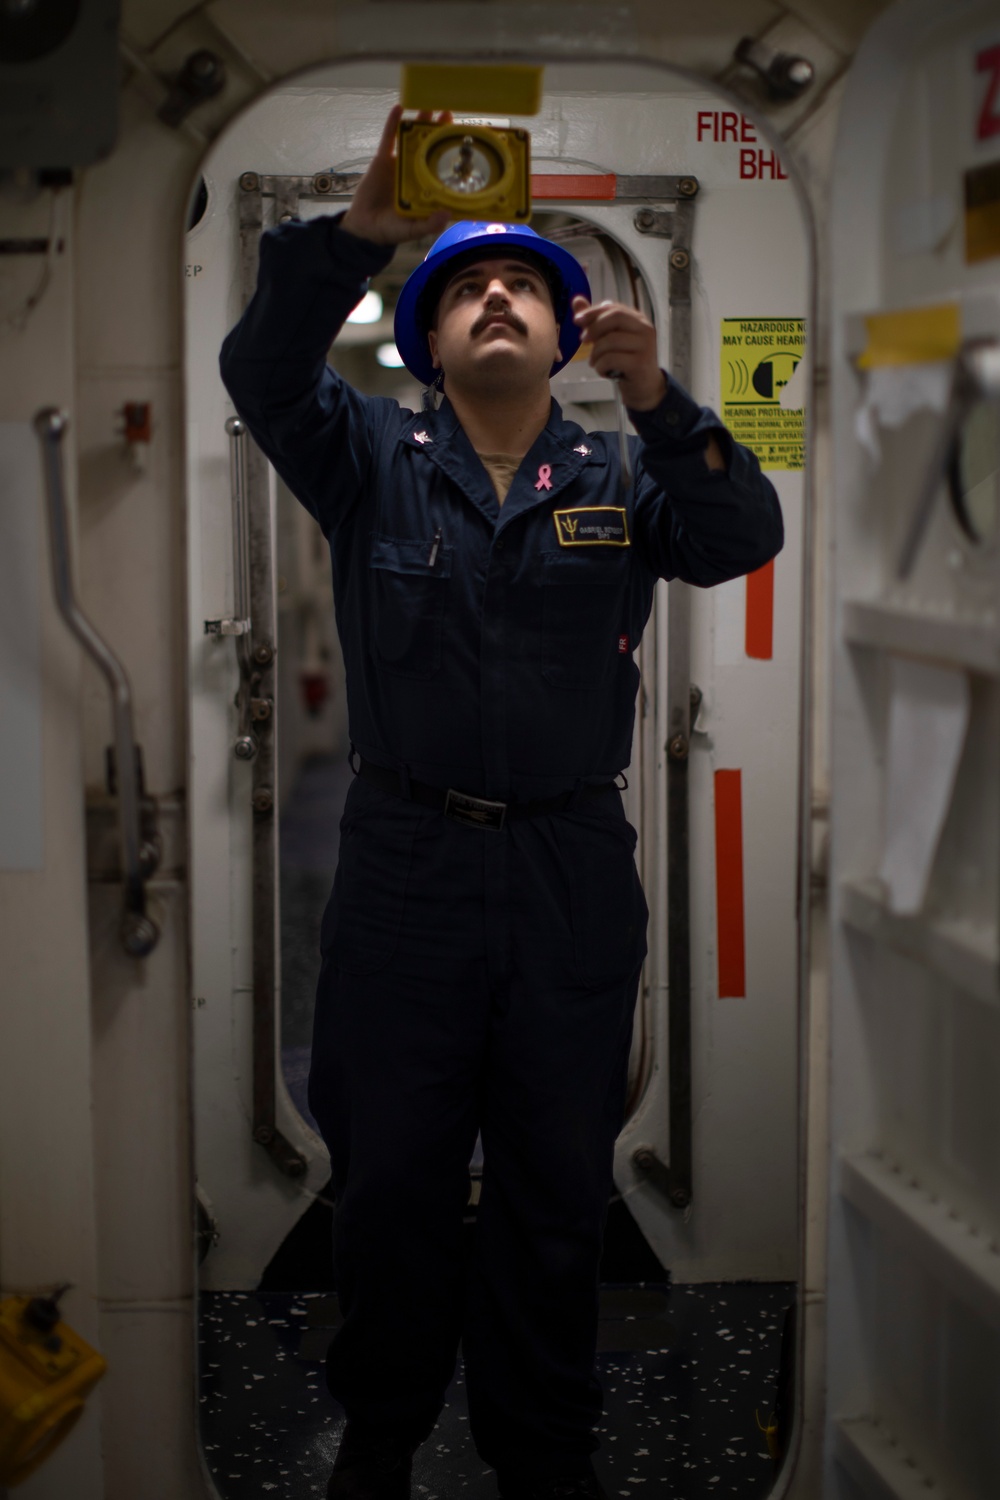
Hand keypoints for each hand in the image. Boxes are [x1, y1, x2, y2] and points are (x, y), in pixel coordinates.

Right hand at [340, 105, 452, 245]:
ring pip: (411, 138)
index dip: (451, 152)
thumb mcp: (413, 230)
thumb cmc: (392, 230)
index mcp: (427, 186)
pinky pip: (388, 138)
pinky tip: (399, 108)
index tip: (462, 138)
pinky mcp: (383, 159)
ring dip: (420, 121)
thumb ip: (430, 225)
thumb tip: (447, 215)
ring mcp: (400, 164)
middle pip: (429, 146)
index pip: (442, 166)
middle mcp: (416, 172)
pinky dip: (392, 123)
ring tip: (430, 105)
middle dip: (439, 130)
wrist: (365, 227)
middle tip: (449, 114)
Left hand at [571, 296, 666, 410]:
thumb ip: (594, 321)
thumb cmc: (625, 361)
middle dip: (594, 328)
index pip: (613, 308)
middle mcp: (645, 329)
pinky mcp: (640, 363)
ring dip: (595, 353)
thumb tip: (577, 300)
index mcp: (638, 320)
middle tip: (583, 341)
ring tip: (594, 362)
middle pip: (614, 318)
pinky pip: (611, 359)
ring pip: (610, 341)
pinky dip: (601, 366)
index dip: (593, 312)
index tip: (577, 320)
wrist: (644, 388)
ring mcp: (644, 346)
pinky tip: (603, 371)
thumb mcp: (610, 339)